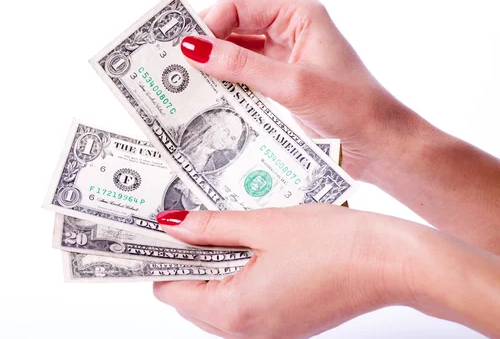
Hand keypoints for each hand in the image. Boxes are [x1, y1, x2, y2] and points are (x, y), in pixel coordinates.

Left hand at [153, 206, 416, 337]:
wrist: (391, 262)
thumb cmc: (333, 244)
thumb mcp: (262, 226)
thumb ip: (211, 227)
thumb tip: (172, 226)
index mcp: (234, 311)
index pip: (171, 290)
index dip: (160, 258)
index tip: (156, 229)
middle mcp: (247, 333)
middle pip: (192, 298)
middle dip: (187, 260)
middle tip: (190, 220)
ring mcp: (268, 333)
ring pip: (218, 302)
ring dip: (213, 267)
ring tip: (221, 227)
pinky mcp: (286, 324)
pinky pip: (245, 305)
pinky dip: (237, 277)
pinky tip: (249, 245)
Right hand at [181, 0, 424, 179]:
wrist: (378, 143)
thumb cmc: (351, 107)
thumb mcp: (291, 85)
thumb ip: (241, 66)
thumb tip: (193, 49)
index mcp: (298, 13)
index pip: (238, 7)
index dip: (207, 24)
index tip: (182, 50)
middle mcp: (289, 28)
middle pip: (232, 26)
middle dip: (205, 44)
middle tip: (174, 66)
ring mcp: (283, 54)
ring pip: (235, 50)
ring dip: (213, 65)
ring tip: (184, 83)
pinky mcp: (279, 79)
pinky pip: (243, 72)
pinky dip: (225, 82)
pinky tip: (206, 95)